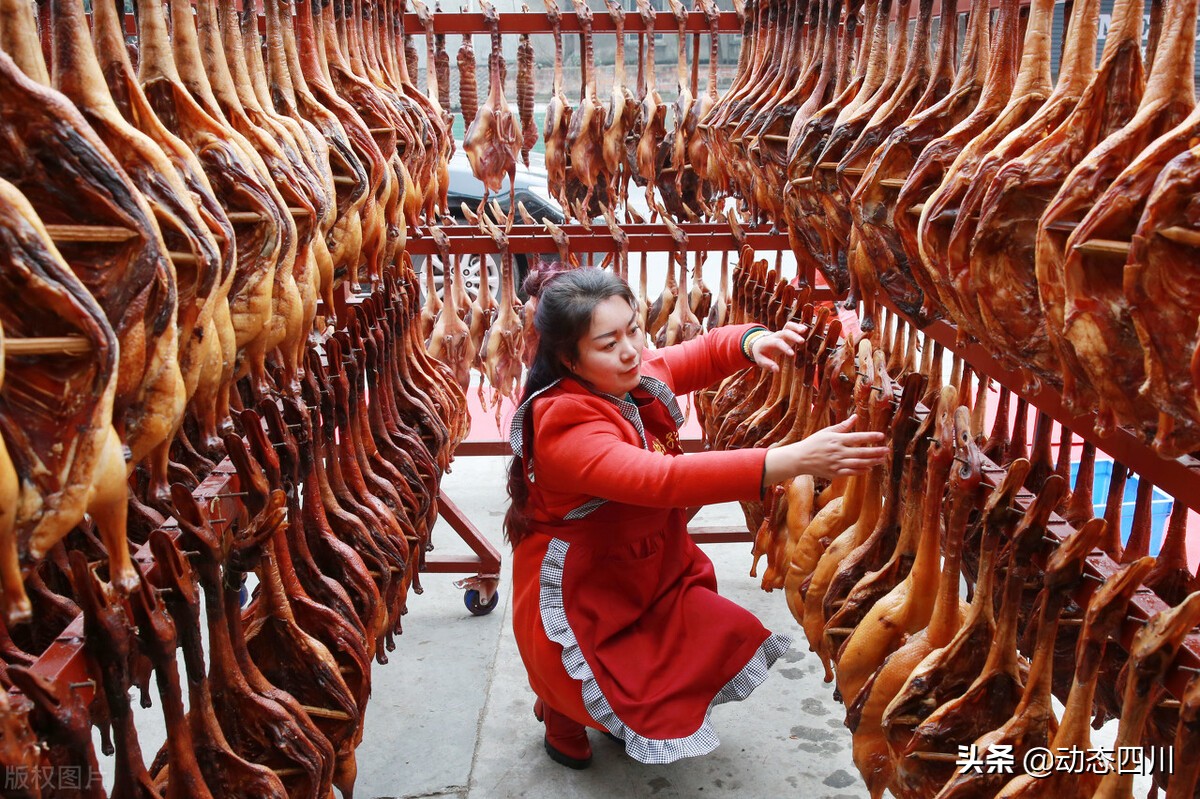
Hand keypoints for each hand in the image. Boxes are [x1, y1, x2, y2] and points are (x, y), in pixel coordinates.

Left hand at [750, 321, 807, 371]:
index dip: (785, 347)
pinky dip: (797, 326)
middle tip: (802, 341)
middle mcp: (775, 336)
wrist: (758, 344)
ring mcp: (781, 333)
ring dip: (796, 327)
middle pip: (784, 332)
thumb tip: (776, 370)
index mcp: (768, 342)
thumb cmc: (760, 354)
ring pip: (788, 326)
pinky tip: (805, 329)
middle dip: (793, 336)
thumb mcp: (760, 360)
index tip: (792, 354)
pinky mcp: (785, 332)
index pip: (777, 342)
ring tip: (805, 330)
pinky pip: (791, 326)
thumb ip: (768, 365)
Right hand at [763, 415, 889, 483]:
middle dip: (876, 451)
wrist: (800, 459)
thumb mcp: (827, 432)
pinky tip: (869, 468)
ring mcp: (837, 464)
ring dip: (872, 461)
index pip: (857, 438)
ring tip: (882, 459)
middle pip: (861, 452)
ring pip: (859, 463)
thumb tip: (855, 417)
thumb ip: (843, 426)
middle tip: (887, 450)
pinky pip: (851, 472)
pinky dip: (861, 471)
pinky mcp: (835, 473)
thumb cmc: (813, 443)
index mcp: (837, 440)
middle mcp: (838, 452)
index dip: (870, 436)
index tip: (882, 435)